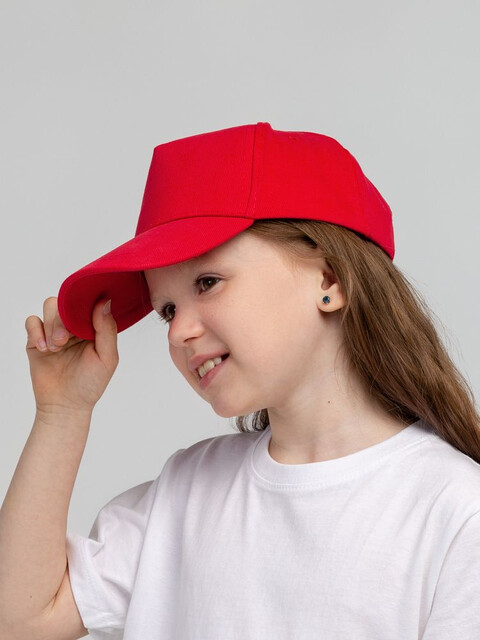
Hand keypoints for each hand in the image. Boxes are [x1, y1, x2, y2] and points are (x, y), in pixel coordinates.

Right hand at [25, 297, 118, 416]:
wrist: (66, 405)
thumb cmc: (90, 384)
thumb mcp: (107, 357)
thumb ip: (107, 329)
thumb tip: (104, 302)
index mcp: (93, 327)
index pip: (88, 302)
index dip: (85, 303)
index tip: (83, 314)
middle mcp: (74, 326)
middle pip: (67, 301)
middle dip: (64, 318)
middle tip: (65, 340)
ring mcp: (54, 331)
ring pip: (50, 307)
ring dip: (52, 325)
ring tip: (56, 347)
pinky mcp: (36, 340)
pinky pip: (32, 321)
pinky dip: (36, 332)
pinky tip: (44, 348)